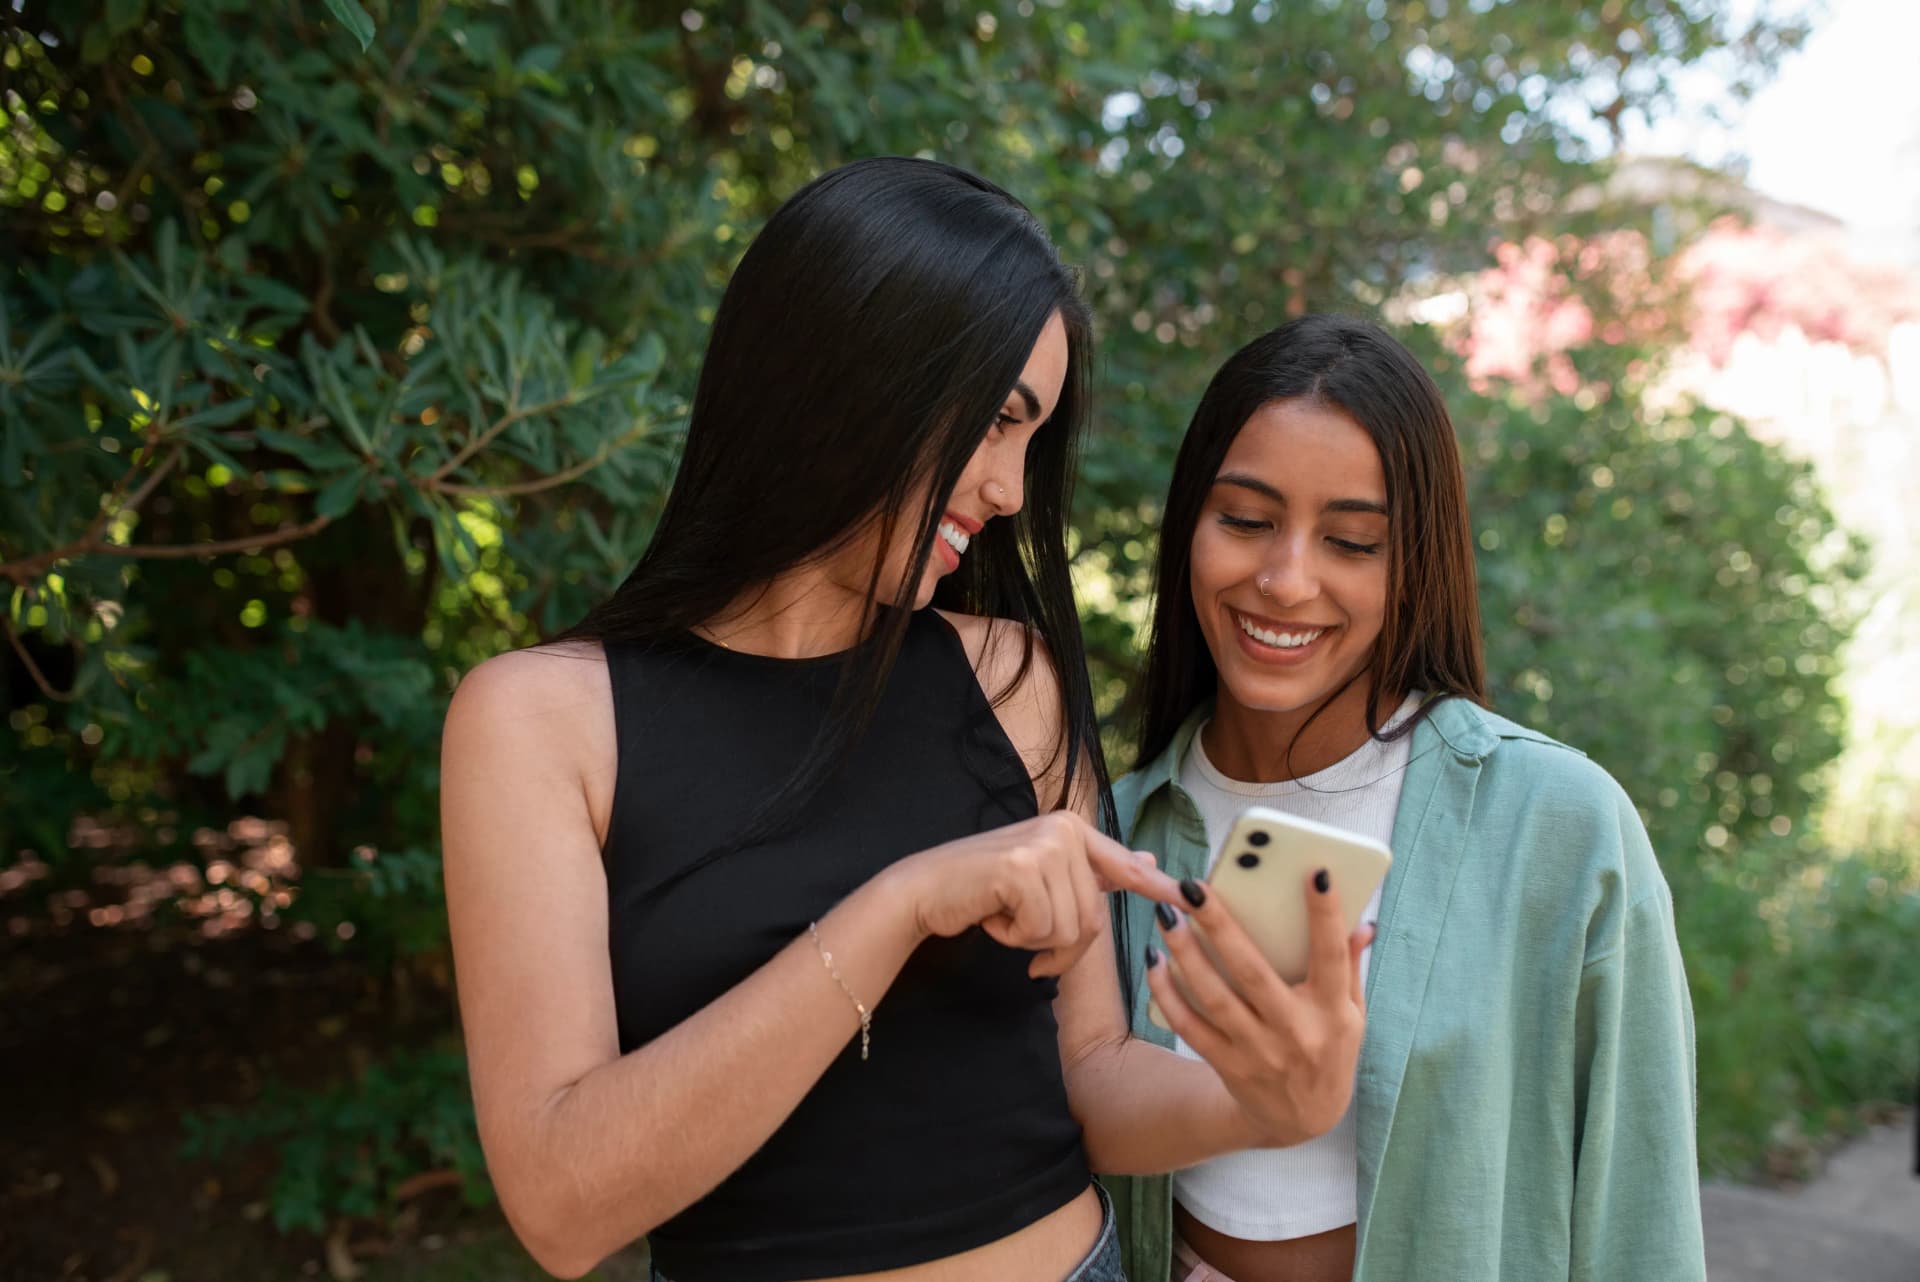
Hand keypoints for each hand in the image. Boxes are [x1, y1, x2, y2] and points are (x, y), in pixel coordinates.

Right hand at [892, 811, 1181, 977]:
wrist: (923, 891)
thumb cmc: (983, 890)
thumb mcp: (1044, 874)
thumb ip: (1095, 869)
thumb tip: (1148, 861)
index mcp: (1072, 828)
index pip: (1125, 866)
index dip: (1158, 886)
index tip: (1191, 898)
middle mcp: (1062, 828)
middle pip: (1093, 918)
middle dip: (1060, 946)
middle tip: (1022, 935)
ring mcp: (1042, 845)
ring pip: (1070, 929)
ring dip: (1034, 941)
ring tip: (1004, 917)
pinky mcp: (1021, 868)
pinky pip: (1042, 930)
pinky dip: (1015, 938)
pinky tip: (992, 916)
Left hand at [1145, 870, 1370, 1146]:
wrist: (1300, 1122)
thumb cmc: (1328, 1052)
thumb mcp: (1352, 1016)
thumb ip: (1352, 967)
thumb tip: (1363, 922)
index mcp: (1334, 1013)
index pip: (1333, 957)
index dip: (1326, 916)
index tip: (1316, 872)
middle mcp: (1296, 1031)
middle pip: (1253, 972)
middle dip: (1221, 927)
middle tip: (1194, 887)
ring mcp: (1259, 1052)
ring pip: (1215, 997)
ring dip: (1186, 955)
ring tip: (1166, 916)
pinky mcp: (1228, 1065)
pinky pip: (1190, 1026)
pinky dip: (1168, 993)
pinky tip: (1154, 961)